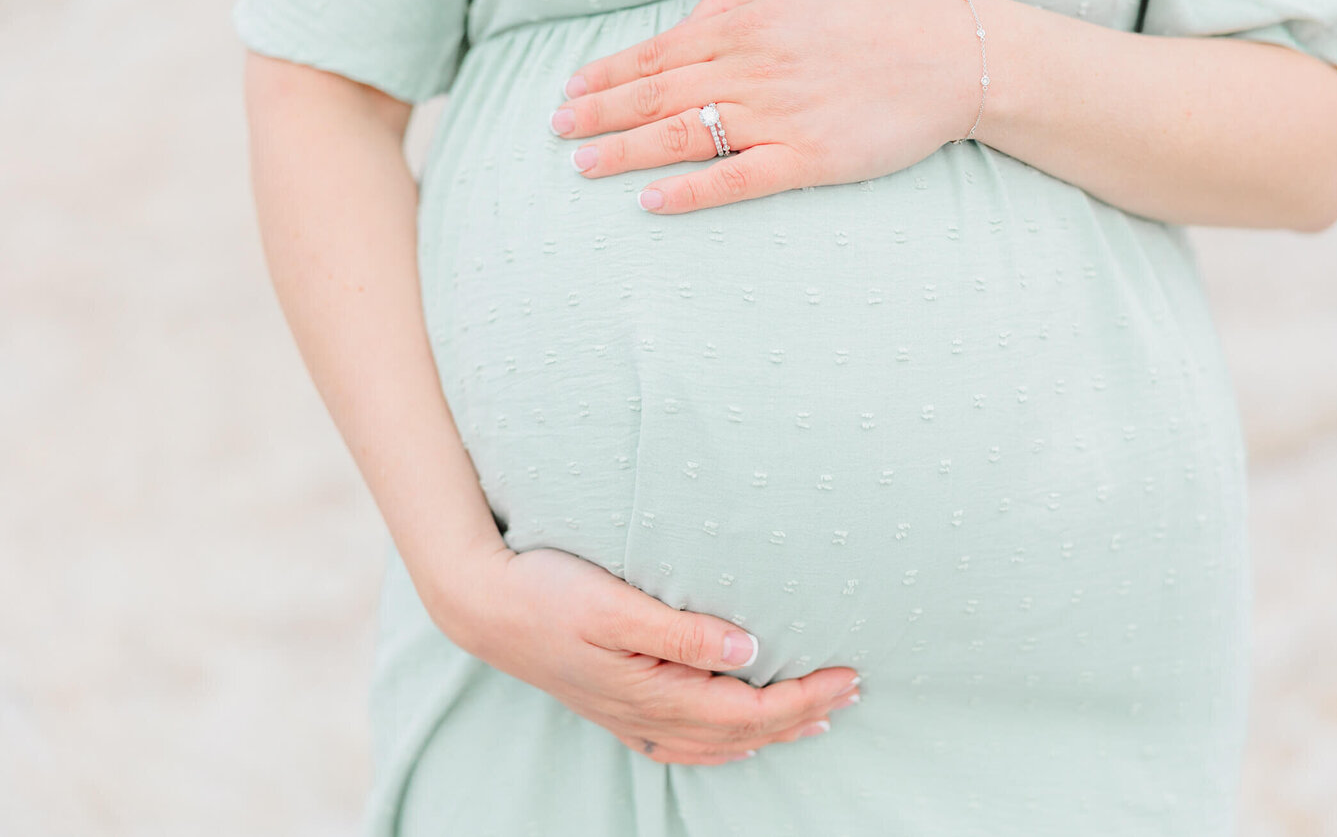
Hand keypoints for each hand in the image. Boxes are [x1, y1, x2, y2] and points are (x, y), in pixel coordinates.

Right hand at [430, 544, 861, 764]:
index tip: (849, 676)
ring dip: (771, 733)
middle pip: (743, 731)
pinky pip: (682, 744)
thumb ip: (683, 632)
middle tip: (853, 692)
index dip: (805, 698)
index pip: (750, 710)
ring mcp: (629, 716)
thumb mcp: (616, 604)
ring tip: (814, 721)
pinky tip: (735, 740)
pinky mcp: (615, 706)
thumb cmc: (547, 592)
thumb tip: (750, 652)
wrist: (481, 605)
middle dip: (802, 714)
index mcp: (656, 691)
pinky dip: (721, 745)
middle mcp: (648, 715)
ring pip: (716, 743)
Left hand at [550, 0, 982, 212]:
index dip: (608, 73)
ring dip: (626, 151)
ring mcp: (778, 117)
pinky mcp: (808, 159)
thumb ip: (735, 4)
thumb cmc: (870, 20)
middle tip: (555, 130)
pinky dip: (691, 190)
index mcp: (746, 26)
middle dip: (599, 113)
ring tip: (583, 165)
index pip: (658, 52)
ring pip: (683, 134)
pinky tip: (652, 201)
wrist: (948, 57)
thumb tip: (685, 26)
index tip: (569, 89)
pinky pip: (737, 178)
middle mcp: (752, 69)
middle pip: (657, 94)